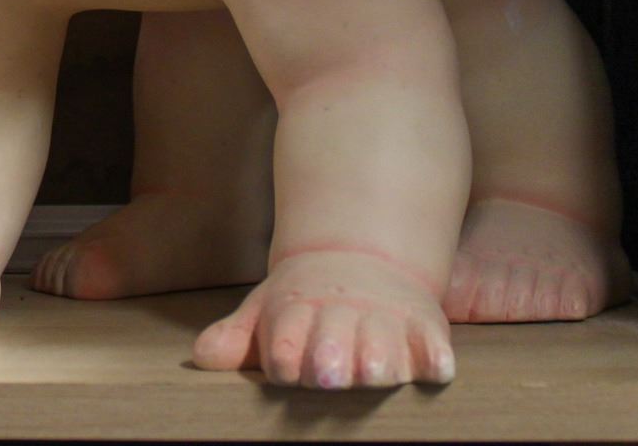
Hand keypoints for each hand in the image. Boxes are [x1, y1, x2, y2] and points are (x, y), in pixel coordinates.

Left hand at [192, 249, 455, 387]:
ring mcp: (386, 321)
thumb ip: (237, 339)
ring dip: (380, 359)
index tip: (284, 369)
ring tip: (374, 372)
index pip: (287, 339)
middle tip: (328, 375)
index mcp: (298, 312)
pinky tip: (436, 369)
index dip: (285, 354)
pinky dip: (437, 356)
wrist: (359, 261)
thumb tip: (201, 357)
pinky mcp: (424, 327)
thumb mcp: (267, 312)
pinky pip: (434, 344)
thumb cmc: (304, 305)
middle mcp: (343, 317)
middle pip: (337, 344)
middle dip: (331, 357)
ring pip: (385, 346)